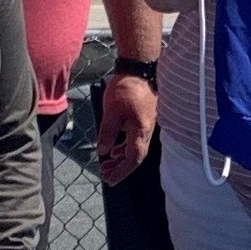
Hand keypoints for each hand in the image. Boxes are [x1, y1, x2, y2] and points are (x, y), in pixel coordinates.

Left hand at [95, 68, 158, 182]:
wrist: (139, 69)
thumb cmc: (126, 88)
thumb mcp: (111, 111)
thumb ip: (108, 133)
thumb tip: (104, 152)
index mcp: (140, 131)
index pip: (133, 159)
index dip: (122, 171)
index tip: (110, 180)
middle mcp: (146, 131)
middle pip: (136, 157)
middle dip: (121, 168)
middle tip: (105, 175)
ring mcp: (146, 125)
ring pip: (135, 148)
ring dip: (121, 159)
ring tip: (107, 165)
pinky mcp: (143, 119)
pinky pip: (135, 139)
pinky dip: (124, 147)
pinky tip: (115, 149)